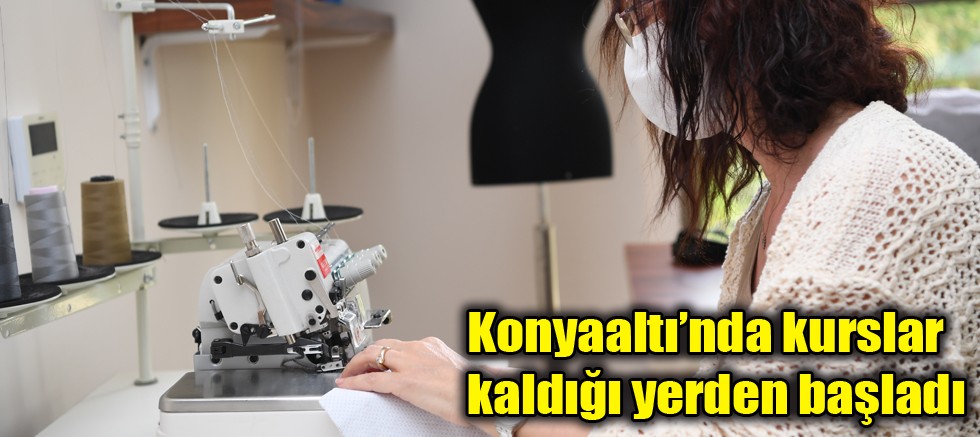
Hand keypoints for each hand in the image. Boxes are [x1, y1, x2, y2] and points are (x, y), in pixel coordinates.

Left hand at [337, 337, 474, 427]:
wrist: (478, 395)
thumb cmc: (470, 388)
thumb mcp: (451, 371)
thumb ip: (434, 370)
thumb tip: (427, 379)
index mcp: (431, 346)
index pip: (398, 344)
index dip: (382, 353)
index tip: (375, 361)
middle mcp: (419, 349)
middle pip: (382, 346)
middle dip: (364, 356)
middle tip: (355, 368)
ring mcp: (410, 365)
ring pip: (372, 357)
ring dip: (356, 366)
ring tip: (348, 375)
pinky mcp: (405, 382)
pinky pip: (372, 380)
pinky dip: (356, 382)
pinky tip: (347, 385)